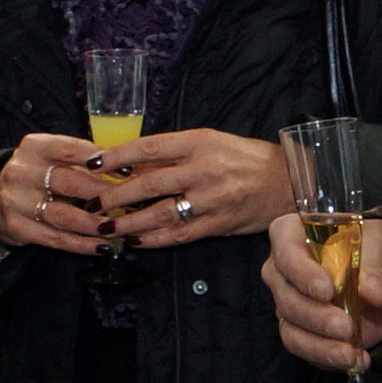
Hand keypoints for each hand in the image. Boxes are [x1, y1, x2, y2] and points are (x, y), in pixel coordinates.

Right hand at [0, 132, 127, 255]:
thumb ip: (81, 159)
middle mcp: (23, 171)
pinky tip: (102, 247)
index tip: (130, 170)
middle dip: (105, 195)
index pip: (72, 150)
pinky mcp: (17, 227)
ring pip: (64, 215)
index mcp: (35, 147)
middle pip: (70, 183)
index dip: (103, 160)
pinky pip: (56, 238)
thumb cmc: (35, 174)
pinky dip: (82, 244)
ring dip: (95, 224)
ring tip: (119, 229)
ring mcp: (17, 201)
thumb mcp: (50, 156)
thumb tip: (126, 166)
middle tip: (132, 204)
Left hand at [98, 128, 291, 246]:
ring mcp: (213, 199)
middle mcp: (205, 169)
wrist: (289, 181)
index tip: (92, 163)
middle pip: (149, 183)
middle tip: (92, 202)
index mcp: (200, 142)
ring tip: (107, 227)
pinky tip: (137, 241)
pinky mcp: (220, 224)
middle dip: (115, 195)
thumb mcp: (211, 142)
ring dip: (129, 222)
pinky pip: (181, 234)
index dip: (116, 156)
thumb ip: (174, 154)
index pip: (148, 147)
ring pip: (161, 213)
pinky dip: (155, 239)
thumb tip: (131, 163)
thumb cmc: (245, 158)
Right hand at [266, 213, 381, 371]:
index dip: (302, 273)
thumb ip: (375, 266)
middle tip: (346, 326)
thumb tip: (373, 295)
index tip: (327, 290)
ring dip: (319, 346)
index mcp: (294, 236)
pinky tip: (357, 359)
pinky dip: (330, 358)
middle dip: (315, 317)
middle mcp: (285, 272)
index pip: (285, 253)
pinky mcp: (306, 333)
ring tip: (349, 354)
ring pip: (291, 330)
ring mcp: (292, 305)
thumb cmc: (381, 248)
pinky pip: (307, 350)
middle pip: (286, 299)